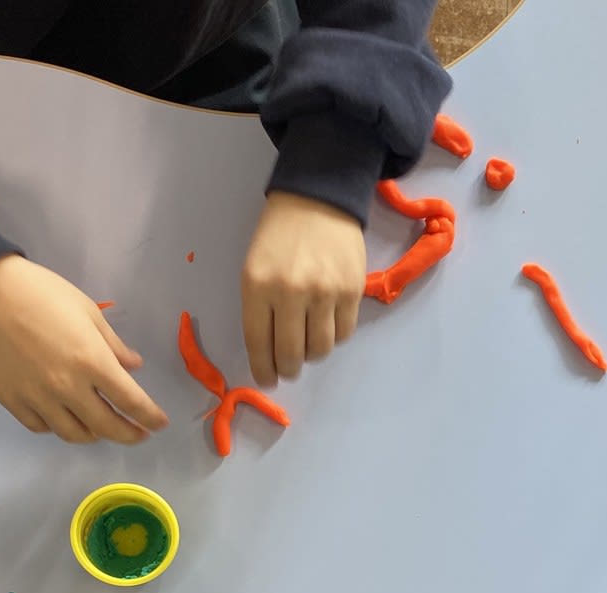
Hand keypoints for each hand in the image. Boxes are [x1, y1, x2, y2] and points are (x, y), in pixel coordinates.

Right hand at [0, 255, 168, 442]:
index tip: (160, 424)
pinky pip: (41, 427)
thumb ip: (113, 345)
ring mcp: (38, 398)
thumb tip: (134, 366)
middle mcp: (67, 387)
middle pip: (106, 427)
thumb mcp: (88, 312)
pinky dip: (58, 427)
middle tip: (138, 434)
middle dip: (129, 435)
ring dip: (94, 435)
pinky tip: (64, 417)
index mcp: (92, 362)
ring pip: (74, 434)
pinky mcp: (12, 401)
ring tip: (102, 427)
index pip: (131, 401)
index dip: (150, 417)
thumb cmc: (42, 294)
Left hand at [241, 191, 366, 383]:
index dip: (263, 368)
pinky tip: (327, 324)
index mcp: (258, 285)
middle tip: (288, 370)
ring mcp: (325, 292)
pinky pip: (344, 333)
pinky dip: (334, 336)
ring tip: (308, 343)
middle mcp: (291, 291)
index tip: (267, 379)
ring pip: (321, 348)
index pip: (259, 342)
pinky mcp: (352, 291)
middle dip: (288, 369)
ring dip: (313, 354)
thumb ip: (259, 308)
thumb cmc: (279, 235)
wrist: (318, 199)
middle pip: (292, 353)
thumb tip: (270, 352)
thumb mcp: (254, 267)